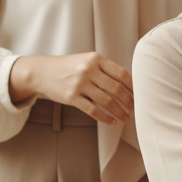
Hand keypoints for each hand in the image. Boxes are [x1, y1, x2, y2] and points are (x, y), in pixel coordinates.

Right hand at [8, 52, 132, 125]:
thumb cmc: (70, 67)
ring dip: (119, 111)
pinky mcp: (71, 98)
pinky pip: (93, 110)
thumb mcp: (88, 60)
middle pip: (116, 88)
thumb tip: (129, 84)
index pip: (122, 74)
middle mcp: (89, 70)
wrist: (42, 72)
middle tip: (134, 108)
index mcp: (96, 59)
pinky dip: (105, 117)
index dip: (133, 86)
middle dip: (128, 100)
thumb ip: (106, 69)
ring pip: (107, 101)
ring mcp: (80, 84)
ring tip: (125, 117)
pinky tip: (112, 121)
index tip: (139, 94)